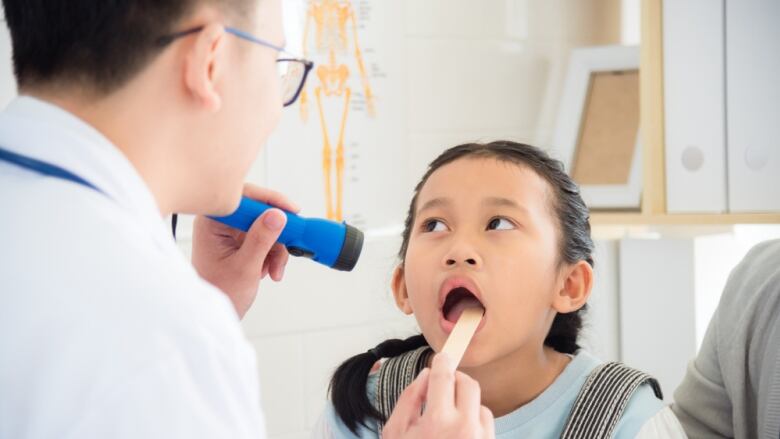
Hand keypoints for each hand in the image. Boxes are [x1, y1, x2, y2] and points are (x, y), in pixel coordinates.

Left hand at [192, 184, 299, 317]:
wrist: (216, 315)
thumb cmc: (220, 293)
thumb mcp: (245, 267)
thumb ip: (261, 239)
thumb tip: (277, 215)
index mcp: (212, 223)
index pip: (244, 197)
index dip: (269, 201)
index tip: (290, 211)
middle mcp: (221, 223)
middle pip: (259, 211)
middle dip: (276, 232)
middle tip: (290, 242)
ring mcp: (231, 233)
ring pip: (266, 226)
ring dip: (276, 248)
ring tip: (275, 269)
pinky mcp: (241, 242)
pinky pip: (266, 238)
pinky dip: (273, 254)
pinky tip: (270, 270)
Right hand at [383, 353, 494, 438]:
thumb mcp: (395, 432)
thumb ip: (410, 398)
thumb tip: (426, 376)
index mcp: (437, 421)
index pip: (444, 376)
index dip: (442, 362)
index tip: (441, 358)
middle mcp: (464, 428)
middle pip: (468, 384)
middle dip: (455, 379)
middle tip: (443, 384)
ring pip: (479, 404)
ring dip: (465, 403)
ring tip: (447, 417)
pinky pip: (486, 424)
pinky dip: (474, 420)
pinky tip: (457, 432)